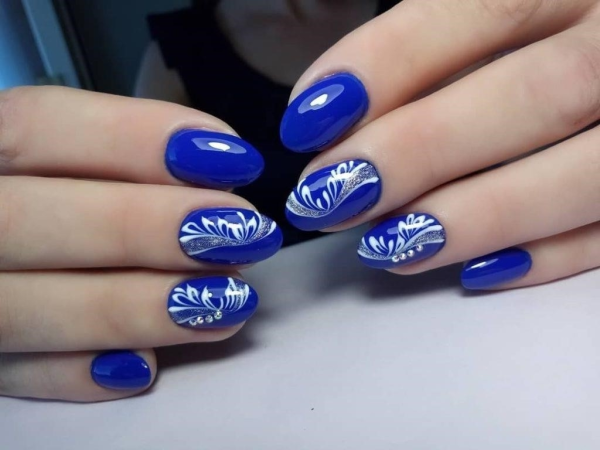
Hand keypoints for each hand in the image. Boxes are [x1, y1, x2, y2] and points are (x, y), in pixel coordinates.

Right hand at [0, 86, 281, 400]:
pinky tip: (145, 367)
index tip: (235, 160)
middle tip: (242, 235)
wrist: (6, 242)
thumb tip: (216, 173)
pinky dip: (78, 375)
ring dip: (136, 309)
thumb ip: (126, 159)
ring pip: (22, 309)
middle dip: (145, 228)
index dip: (138, 139)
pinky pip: (13, 378)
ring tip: (228, 302)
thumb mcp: (74, 157)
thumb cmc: (60, 193)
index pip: (37, 124)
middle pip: (26, 219)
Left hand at [280, 0, 599, 288]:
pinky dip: (551, 255)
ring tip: (386, 244)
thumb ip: (435, 38)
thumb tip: (336, 108)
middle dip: (418, 154)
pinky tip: (478, 272)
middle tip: (329, 196)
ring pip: (586, 174)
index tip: (307, 120)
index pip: (486, 7)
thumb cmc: (548, 28)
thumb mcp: (503, 3)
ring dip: (476, 218)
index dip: (387, 64)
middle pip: (536, 96)